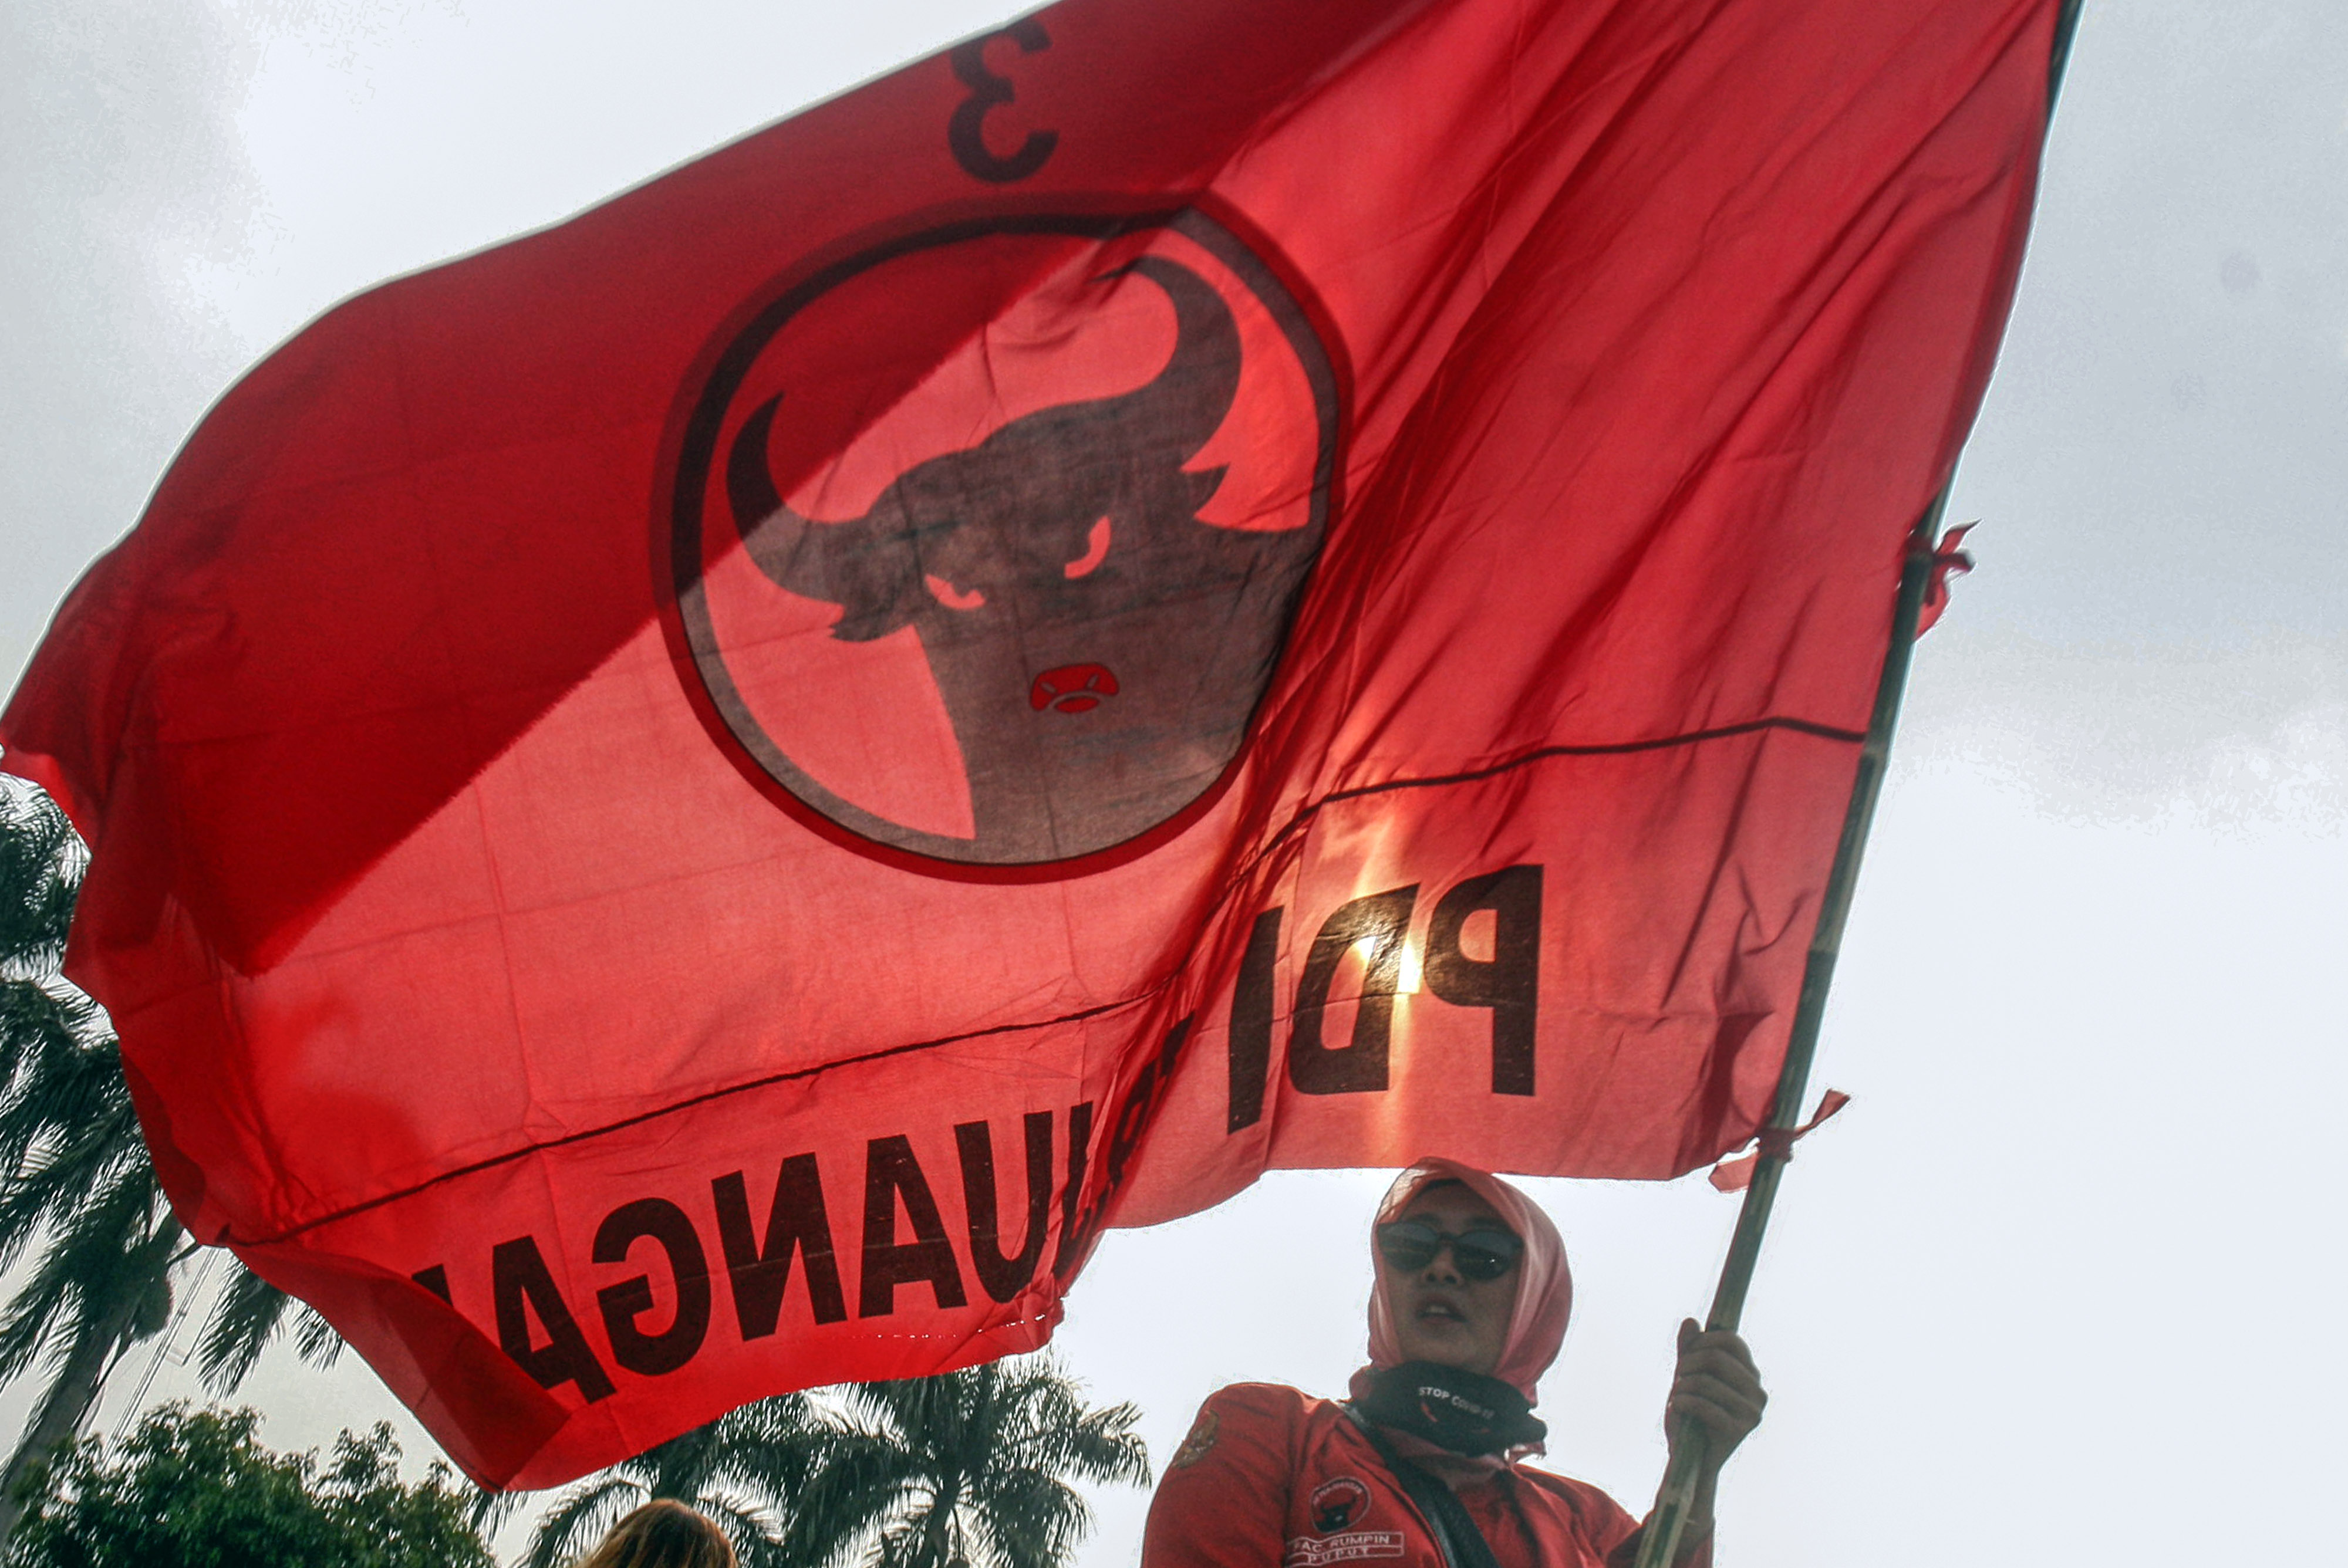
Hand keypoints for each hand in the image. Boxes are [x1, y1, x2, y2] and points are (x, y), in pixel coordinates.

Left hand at [1665, 1319, 1764, 1475]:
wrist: (1691, 1460)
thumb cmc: (1690, 1415)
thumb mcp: (1687, 1376)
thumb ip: (1689, 1349)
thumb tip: (1690, 1321)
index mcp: (1750, 1374)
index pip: (1729, 1340)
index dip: (1701, 1342)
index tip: (1686, 1356)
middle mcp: (1758, 1391)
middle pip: (1714, 1358)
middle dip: (1686, 1364)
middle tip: (1677, 1379)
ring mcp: (1752, 1412)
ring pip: (1705, 1381)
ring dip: (1681, 1387)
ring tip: (1676, 1397)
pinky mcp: (1739, 1431)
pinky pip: (1702, 1405)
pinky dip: (1681, 1403)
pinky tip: (1676, 1409)